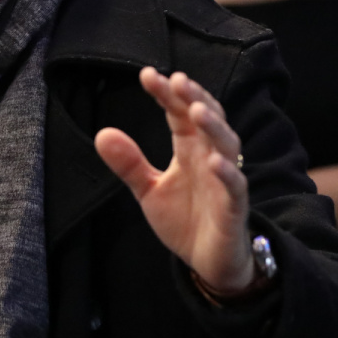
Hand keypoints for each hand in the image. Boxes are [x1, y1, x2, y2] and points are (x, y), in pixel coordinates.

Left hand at [95, 68, 254, 294]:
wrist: (208, 262)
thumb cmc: (185, 219)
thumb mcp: (148, 190)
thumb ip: (128, 164)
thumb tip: (102, 134)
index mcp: (189, 147)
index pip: (178, 113)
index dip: (167, 94)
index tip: (147, 75)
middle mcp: (210, 155)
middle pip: (207, 118)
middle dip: (193, 98)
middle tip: (177, 80)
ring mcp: (225, 179)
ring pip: (226, 144)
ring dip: (213, 126)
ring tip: (196, 110)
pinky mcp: (234, 207)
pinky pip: (235, 186)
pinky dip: (227, 173)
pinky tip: (215, 162)